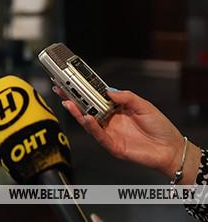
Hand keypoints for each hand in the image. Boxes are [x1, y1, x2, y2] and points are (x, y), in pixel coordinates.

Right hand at [54, 87, 184, 178]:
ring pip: (88, 122)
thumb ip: (126, 97)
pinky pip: (98, 135)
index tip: (74, 80)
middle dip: (72, 99)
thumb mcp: (144, 106)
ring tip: (68, 101)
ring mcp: (110, 133)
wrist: (171, 149)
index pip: (96, 98)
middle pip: (87, 109)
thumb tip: (108, 90)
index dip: (85, 90)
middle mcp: (110, 120)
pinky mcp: (112, 145)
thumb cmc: (160, 128)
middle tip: (60, 88)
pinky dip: (91, 127)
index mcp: (116, 109)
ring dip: (77, 112)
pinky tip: (87, 118)